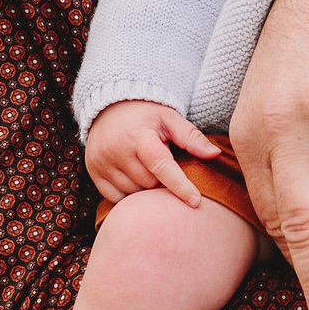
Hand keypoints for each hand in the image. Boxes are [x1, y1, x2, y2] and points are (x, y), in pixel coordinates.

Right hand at [85, 100, 219, 204]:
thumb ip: (191, 137)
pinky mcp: (93, 172)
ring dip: (145, 187)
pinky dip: (128, 192)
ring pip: (133, 193)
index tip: (196, 201)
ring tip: (146, 167)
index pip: (161, 165)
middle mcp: (116, 150)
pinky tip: (133, 176)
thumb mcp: (169, 119)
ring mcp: (101, 163)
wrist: (108, 108)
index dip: (180, 185)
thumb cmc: (146, 115)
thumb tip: (215, 154)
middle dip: (161, 180)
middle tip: (161, 164)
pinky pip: (116, 197)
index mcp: (138, 136)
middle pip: (149, 183)